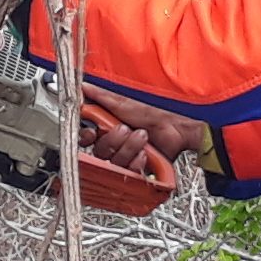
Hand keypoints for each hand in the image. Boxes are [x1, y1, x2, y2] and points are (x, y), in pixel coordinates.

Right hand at [81, 93, 207, 168]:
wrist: (177, 131)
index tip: (93, 132)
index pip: (86, 137)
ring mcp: (123, 159)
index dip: (86, 137)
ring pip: (113, 162)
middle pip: (99, 150)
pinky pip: (127, 173)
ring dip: (129, 148)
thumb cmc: (154, 116)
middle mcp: (113, 145)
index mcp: (106, 128)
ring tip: (142, 137)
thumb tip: (84, 87)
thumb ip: (102, 98)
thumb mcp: (125, 104)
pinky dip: (137, 162)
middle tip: (127, 129)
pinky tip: (145, 154)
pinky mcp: (133, 171)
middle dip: (114, 140)